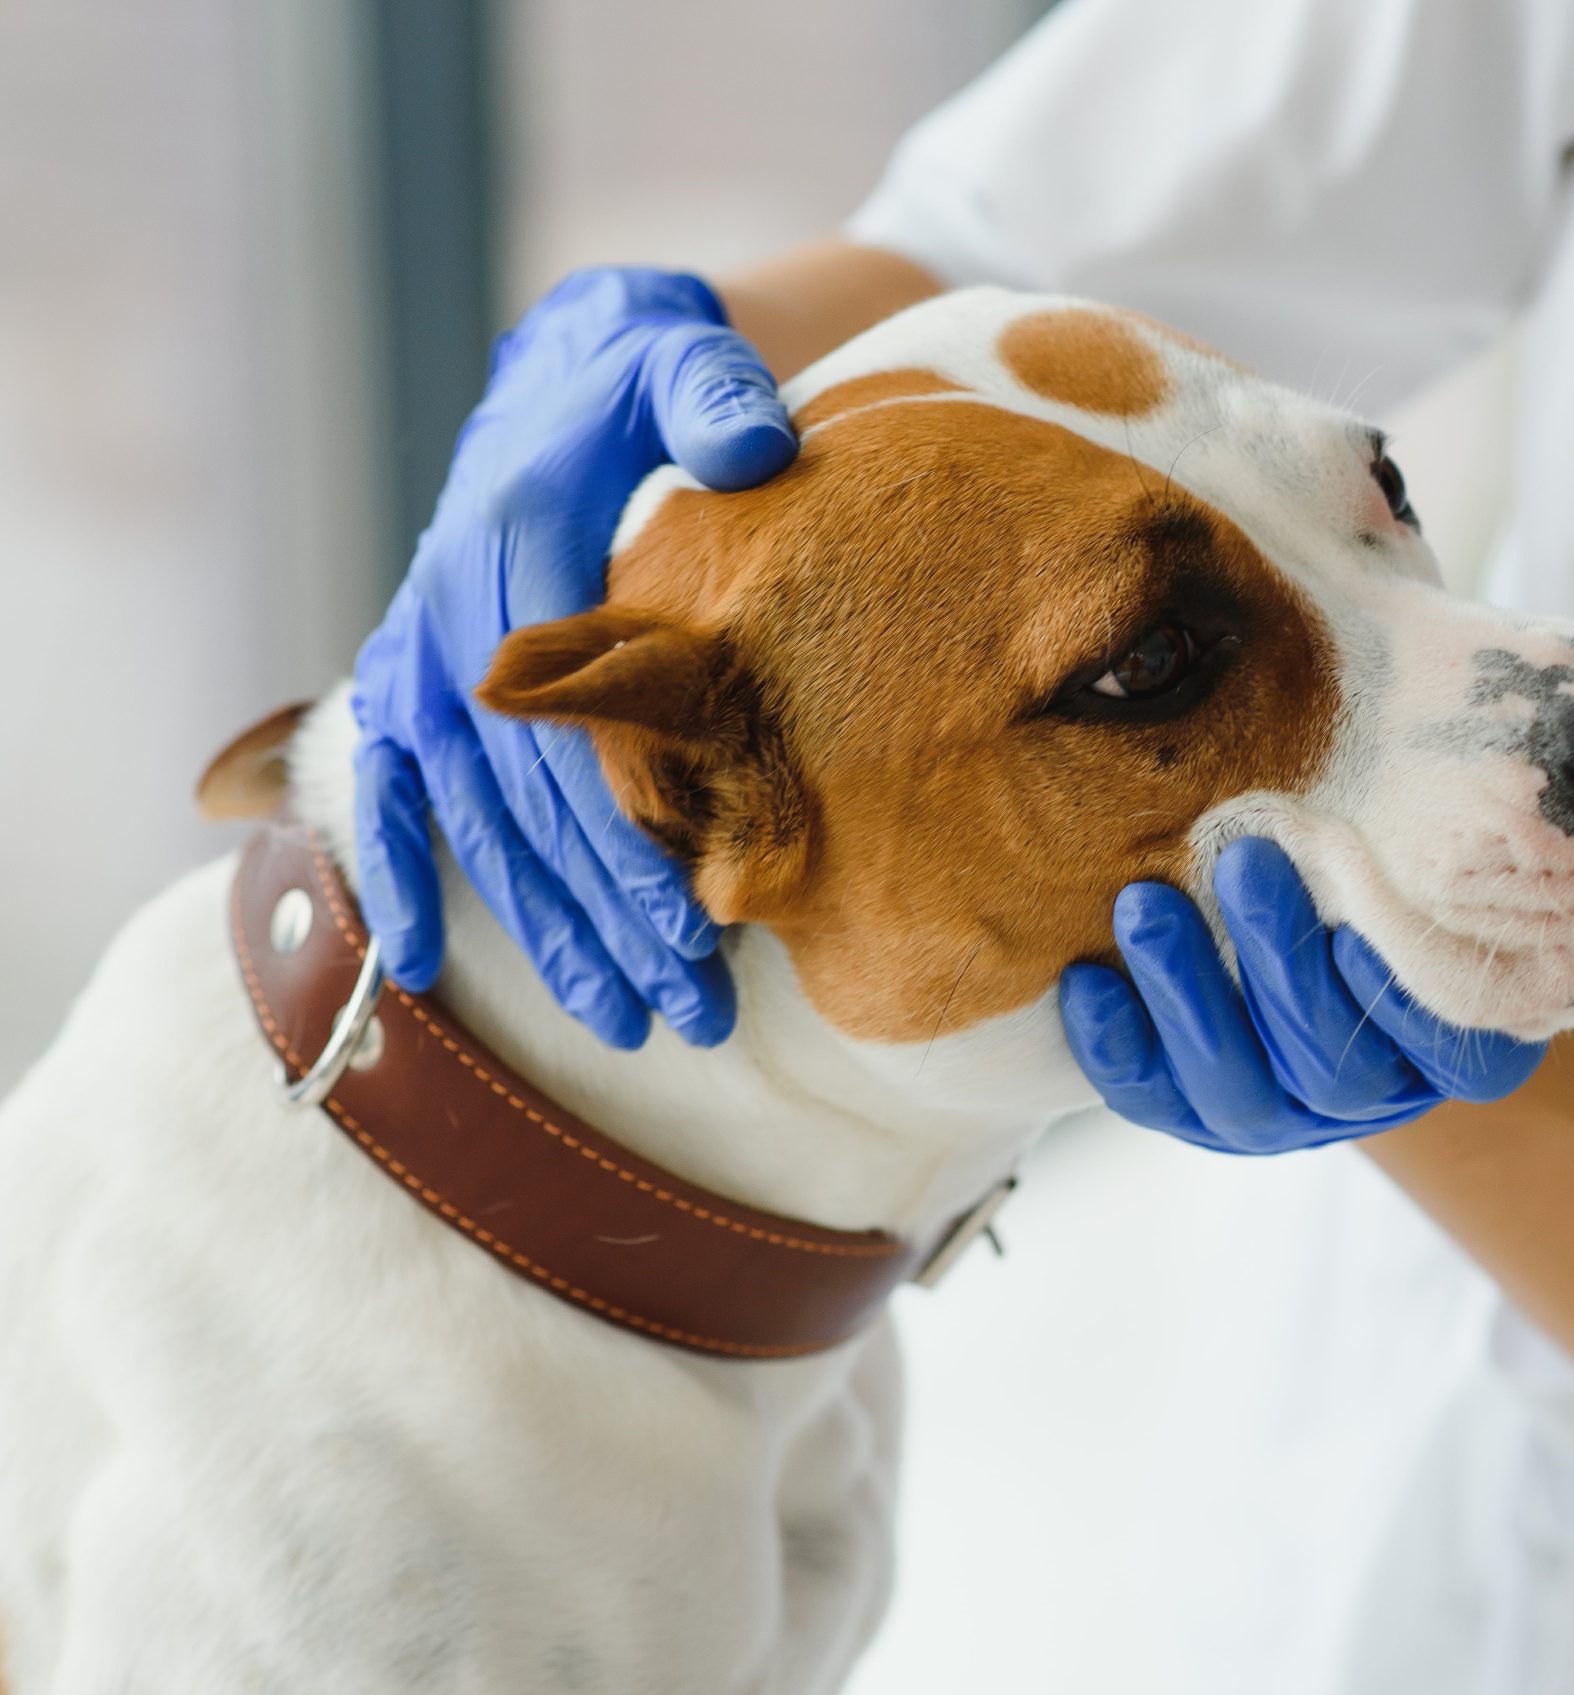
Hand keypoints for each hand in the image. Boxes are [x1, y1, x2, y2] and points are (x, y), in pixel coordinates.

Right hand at [350, 267, 796, 1047]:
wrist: (575, 371)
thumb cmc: (649, 385)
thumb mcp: (687, 361)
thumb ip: (715, 397)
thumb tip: (748, 447)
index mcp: (517, 541)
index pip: (575, 720)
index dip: (630, 831)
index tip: (700, 919)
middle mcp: (451, 609)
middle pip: (533, 798)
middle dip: (611, 914)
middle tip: (693, 1007)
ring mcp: (420, 658)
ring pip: (480, 822)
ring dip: (548, 929)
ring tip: (626, 1018)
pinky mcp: (409, 685)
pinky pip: (388, 796)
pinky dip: (397, 878)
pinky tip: (421, 967)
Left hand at [1058, 838, 1546, 1152]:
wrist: (1290, 906)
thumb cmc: (1366, 864)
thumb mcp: (1399, 848)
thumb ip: (1399, 836)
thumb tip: (1408, 736)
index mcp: (1449, 1038)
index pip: (1448, 1047)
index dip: (1401, 999)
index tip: (1357, 924)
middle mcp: (1372, 1092)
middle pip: (1335, 1067)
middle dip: (1281, 962)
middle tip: (1245, 862)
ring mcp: (1283, 1115)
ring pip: (1242, 1090)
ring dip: (1189, 993)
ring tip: (1145, 905)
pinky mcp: (1196, 1113)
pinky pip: (1155, 1101)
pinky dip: (1118, 1045)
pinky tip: (1087, 982)